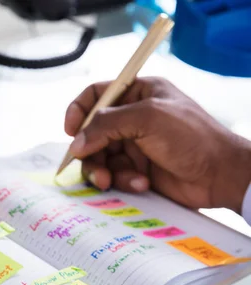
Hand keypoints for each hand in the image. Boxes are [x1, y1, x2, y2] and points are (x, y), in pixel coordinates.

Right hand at [65, 77, 250, 212]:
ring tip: (111, 181)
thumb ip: (106, 125)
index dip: (79, 110)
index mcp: (138, 93)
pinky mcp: (137, 169)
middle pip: (92, 132)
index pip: (97, 94)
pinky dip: (122, 181)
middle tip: (95, 168)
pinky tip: (141, 184)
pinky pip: (115, 174)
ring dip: (103, 171)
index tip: (70, 130)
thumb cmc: (191, 137)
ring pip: (99, 157)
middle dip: (90, 152)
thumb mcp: (147, 118)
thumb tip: (75, 144)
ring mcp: (135, 145)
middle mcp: (134, 117)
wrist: (221, 175)